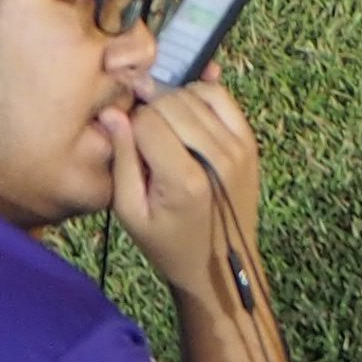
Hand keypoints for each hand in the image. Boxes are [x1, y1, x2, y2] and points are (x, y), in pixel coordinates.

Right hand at [98, 77, 265, 296]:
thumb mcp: (131, 212)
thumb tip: (113, 113)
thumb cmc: (168, 244)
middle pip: (171, 103)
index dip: (130, 126)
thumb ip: (121, 159)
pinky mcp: (249, 142)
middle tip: (141, 135)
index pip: (147, 121)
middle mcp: (216, 157)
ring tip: (162, 127)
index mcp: (185, 179)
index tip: (127, 144)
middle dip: (149, 110)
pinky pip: (221, 97)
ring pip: (194, 95)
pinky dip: (199, 95)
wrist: (219, 266)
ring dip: (172, 102)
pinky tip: (185, 114)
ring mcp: (238, 147)